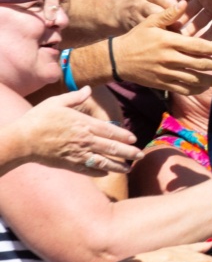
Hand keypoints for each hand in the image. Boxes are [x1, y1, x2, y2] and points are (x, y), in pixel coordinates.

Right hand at [7, 87, 140, 174]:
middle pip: (112, 148)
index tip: (134, 139)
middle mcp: (85, 140)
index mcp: (84, 124)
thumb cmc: (39, 118)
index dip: (124, 136)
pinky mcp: (69, 164)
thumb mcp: (57, 102)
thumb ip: (75, 97)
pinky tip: (106, 173)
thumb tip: (88, 88)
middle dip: (128, 152)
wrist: (22, 140)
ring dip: (118, 166)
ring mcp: (78, 154)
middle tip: (140, 155)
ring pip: (103, 161)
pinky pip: (87, 170)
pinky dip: (98, 172)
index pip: (111, 131)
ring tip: (129, 169)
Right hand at [115, 2, 211, 94]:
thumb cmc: (137, 38)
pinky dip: (197, 89)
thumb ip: (169, 14)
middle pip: (199, 64)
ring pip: (194, 79)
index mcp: (169, 42)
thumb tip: (184, 2)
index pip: (197, 46)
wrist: (117, 59)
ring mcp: (166, 73)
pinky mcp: (163, 84)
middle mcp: (169, 59)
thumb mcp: (150, 22)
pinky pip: (184, 89)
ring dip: (210, 79)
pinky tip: (206, 86)